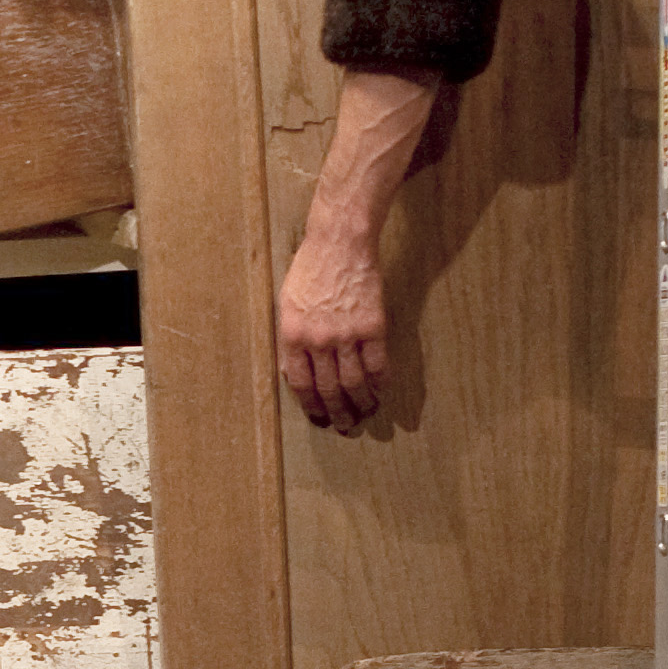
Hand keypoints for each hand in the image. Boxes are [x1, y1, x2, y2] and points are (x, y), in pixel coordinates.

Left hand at [278, 72, 436, 429]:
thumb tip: (296, 372)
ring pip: (353, 383)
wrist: (339, 241)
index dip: (311, 406)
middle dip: (337, 413)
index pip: (299, 383)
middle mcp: (316, 340)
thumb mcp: (287, 303)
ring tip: (364, 415)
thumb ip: (291, 338)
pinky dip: (380, 383)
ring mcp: (345, 334)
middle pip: (327, 389)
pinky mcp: (372, 326)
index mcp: (290, 335)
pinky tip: (381, 392)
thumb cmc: (310, 269)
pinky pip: (378, 365)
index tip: (319, 418)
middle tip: (344, 427)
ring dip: (360, 404)